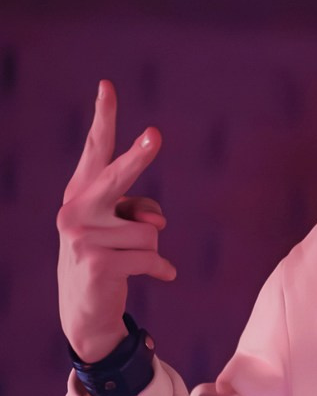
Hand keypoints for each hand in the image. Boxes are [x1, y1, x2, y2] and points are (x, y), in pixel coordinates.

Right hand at [57, 79, 175, 361]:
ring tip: (132, 262)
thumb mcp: (118, 228)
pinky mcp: (98, 263)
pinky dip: (160, 270)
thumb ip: (137, 211)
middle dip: (138, 157)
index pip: (93, 150)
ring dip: (152, 249)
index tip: (107, 85)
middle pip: (117, 177)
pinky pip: (152, 257)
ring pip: (149, 230)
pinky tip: (156, 278)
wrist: (85, 310)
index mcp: (80, 193)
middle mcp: (75, 210)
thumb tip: (155, 221)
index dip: (103, 117)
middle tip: (156, 134)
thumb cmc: (107, 257)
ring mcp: (83, 237)